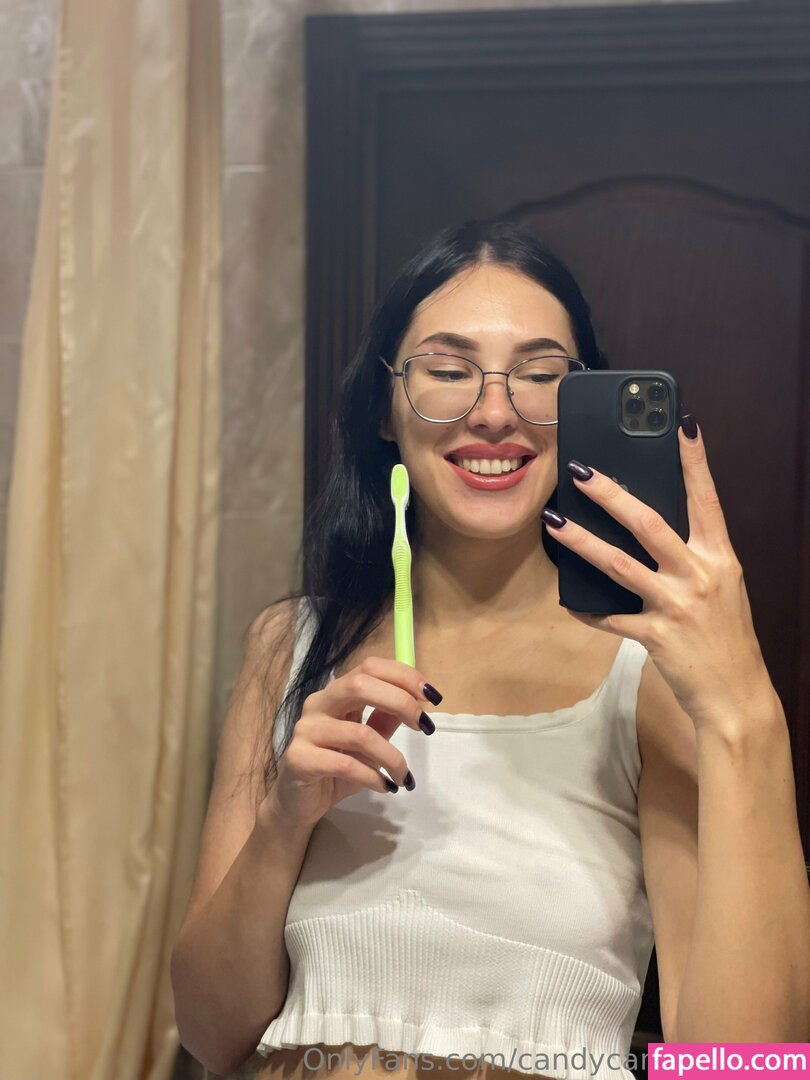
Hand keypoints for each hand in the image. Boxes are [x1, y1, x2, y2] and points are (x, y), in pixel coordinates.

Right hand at [259, 657, 435, 830]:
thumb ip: (386, 719)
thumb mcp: (368, 743)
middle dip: (400, 702)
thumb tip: (417, 700)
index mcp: (336, 693)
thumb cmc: (335, 768)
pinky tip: (385, 787)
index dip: (403, 676)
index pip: (369, 667)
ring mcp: (306, 730)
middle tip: (424, 726)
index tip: (431, 696)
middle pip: (360, 685)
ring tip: (403, 776)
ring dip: (391, 757)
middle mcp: (318, 704)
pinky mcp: (299, 758)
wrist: (298, 802)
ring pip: (359, 733)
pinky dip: (372, 776)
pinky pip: (345, 764)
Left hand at [542, 416, 779, 729]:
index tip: (681, 425)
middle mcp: (700, 575)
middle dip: (612, 495)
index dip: (695, 462)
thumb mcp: (722, 588)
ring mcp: (677, 606)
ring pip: (620, 565)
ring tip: (553, 522)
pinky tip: (569, 601)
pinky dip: (588, 610)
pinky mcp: (657, 636)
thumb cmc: (727, 637)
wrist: (737, 695)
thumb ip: (694, 558)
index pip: (707, 499)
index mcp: (720, 558)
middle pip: (650, 524)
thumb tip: (650, 528)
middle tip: (581, 472)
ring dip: (582, 543)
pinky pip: (611, 618)